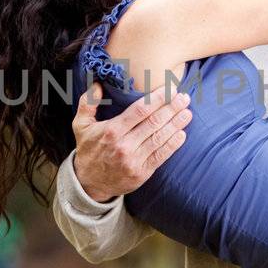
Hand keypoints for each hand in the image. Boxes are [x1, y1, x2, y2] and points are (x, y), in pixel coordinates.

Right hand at [70, 83, 191, 202]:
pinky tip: (182, 134)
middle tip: (184, 97)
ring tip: (187, 113)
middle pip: (154, 123)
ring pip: (160, 139)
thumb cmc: (88, 150)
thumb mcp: (80, 125)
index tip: (170, 89)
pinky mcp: (142, 173)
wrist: (88, 183)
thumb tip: (98, 84)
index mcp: (112, 130)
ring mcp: (134, 160)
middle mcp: (124, 145)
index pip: (140, 110)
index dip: (157, 98)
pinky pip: (160, 156)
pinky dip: (173, 145)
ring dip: (176, 124)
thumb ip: (87, 103)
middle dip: (171, 108)